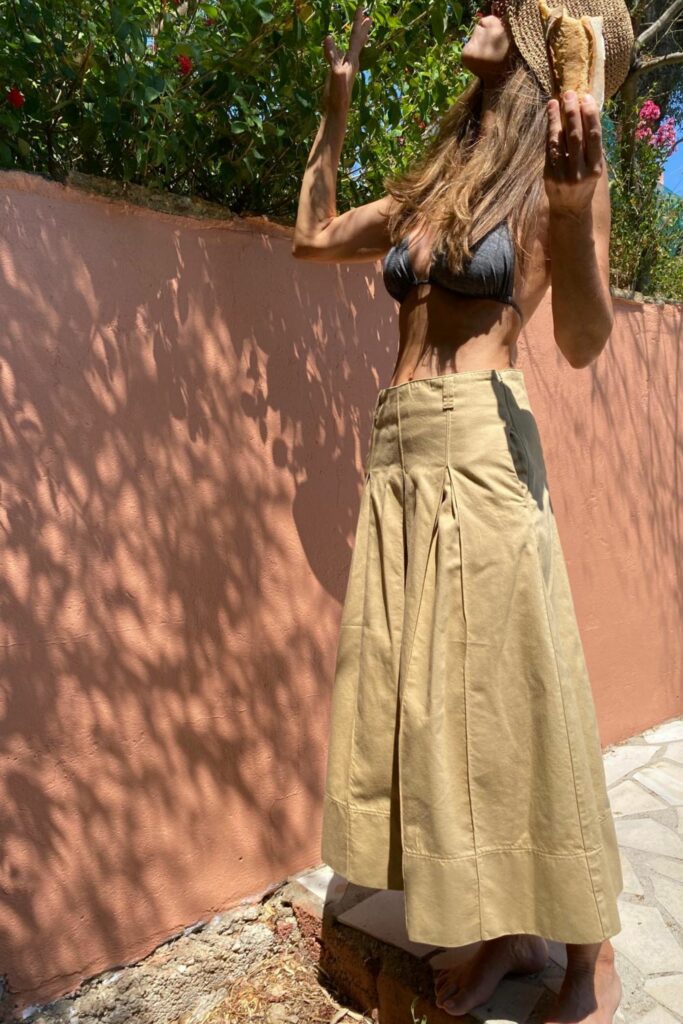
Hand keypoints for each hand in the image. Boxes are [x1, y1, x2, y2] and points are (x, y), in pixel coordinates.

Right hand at [322, 4, 372, 113]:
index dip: (358, 23)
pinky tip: (343, 50)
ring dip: (357, 38)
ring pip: (353, 49)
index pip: (356, 37)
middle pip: (358, 41)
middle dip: (362, 28)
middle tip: (367, 16)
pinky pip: (343, 56)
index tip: (362, 9)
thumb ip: (332, 56)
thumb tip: (328, 37)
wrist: (337, 110)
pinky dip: (344, 49)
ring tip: (362, 30)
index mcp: (352, 60)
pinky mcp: (340, 73)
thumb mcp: (334, 72)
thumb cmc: (338, 93)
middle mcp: (352, 62)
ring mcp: (346, 68)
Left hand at [544, 91, 603, 214]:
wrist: (570, 209)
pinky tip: (550, 116)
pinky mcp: (549, 175)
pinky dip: (549, 130)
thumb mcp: (594, 166)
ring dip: (558, 118)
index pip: (594, 136)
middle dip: (573, 112)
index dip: (590, 115)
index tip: (586, 97)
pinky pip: (549, 149)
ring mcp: (563, 175)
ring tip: (557, 100)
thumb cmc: (585, 183)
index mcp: (596, 168)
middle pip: (576, 136)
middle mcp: (580, 172)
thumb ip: (591, 145)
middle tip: (570, 93)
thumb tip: (586, 113)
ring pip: (560, 141)